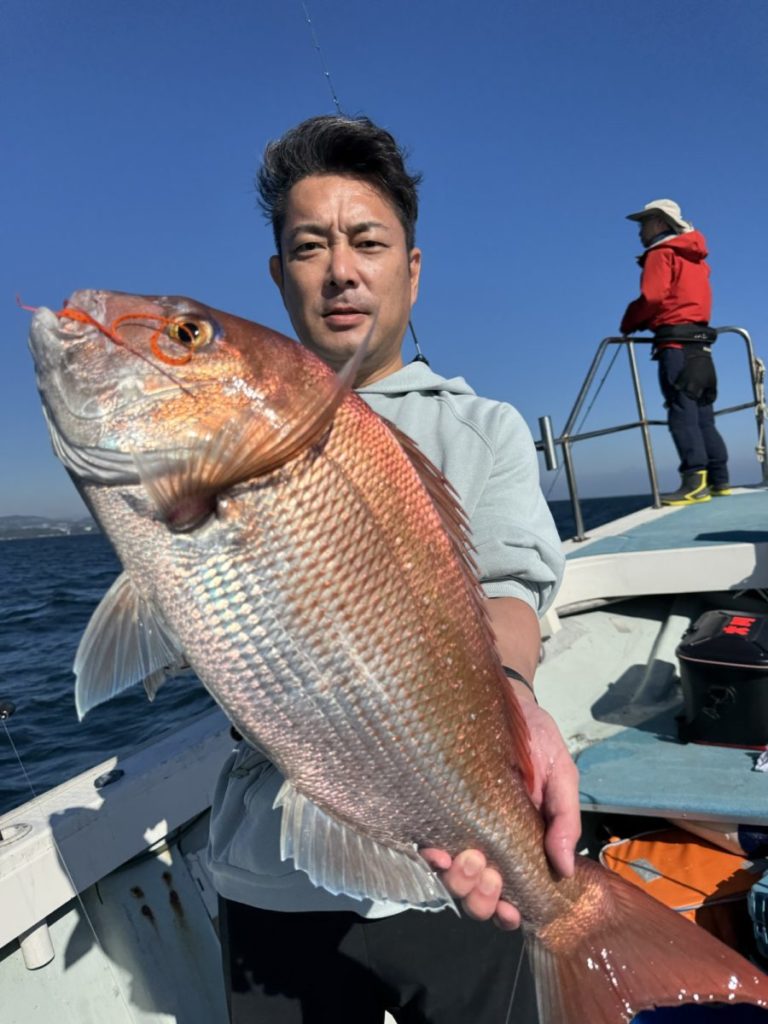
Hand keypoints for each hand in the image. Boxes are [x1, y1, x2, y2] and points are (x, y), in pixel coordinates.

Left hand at [421, 694, 579, 928]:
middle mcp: (487, 843)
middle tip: (489, 871)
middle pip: (476, 895)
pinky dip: (431, 856)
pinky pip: (427, 845)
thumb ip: (564, 818)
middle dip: (481, 897)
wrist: (504, 700)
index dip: (506, 912)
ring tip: (467, 858)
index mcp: (521, 843)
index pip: (511, 894)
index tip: (509, 909)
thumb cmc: (535, 739)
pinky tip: (435, 849)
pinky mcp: (435, 809)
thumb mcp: (560, 773)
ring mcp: (459, 828)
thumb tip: (565, 869)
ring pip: (451, 878)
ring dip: (458, 881)